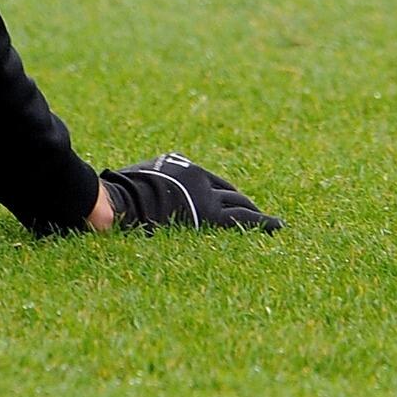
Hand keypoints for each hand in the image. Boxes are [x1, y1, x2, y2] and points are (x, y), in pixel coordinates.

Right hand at [100, 152, 281, 231]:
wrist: (121, 204)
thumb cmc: (118, 196)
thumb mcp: (135, 180)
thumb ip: (148, 183)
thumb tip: (133, 193)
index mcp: (183, 169)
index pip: (210, 182)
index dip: (221, 193)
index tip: (227, 201)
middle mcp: (200, 180)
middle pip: (228, 192)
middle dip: (240, 203)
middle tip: (252, 213)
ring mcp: (208, 199)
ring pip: (240, 206)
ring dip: (254, 214)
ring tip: (270, 223)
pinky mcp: (213, 218)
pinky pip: (247, 221)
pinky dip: (266, 223)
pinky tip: (278, 226)